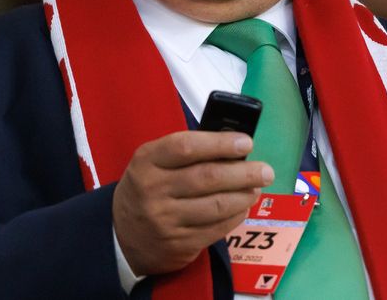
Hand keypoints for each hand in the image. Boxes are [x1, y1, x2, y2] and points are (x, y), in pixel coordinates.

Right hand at [113, 130, 273, 275]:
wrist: (121, 236)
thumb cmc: (147, 188)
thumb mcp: (153, 163)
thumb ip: (186, 152)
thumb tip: (234, 145)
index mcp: (147, 161)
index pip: (187, 147)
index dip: (221, 143)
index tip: (246, 142)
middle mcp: (153, 190)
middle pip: (208, 178)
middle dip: (244, 172)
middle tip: (266, 170)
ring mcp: (166, 220)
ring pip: (216, 205)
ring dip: (244, 195)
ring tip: (257, 187)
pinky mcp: (179, 244)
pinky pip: (217, 228)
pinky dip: (236, 215)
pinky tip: (244, 206)